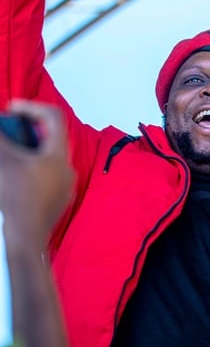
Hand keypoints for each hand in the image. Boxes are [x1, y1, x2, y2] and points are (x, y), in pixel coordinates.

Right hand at [0, 101, 73, 249]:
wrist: (26, 239)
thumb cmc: (16, 198)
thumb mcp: (3, 161)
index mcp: (58, 154)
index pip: (53, 117)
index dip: (32, 108)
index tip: (11, 109)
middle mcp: (66, 168)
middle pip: (49, 140)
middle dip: (25, 133)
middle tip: (6, 134)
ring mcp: (64, 187)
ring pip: (46, 162)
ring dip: (26, 156)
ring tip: (6, 159)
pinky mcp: (57, 203)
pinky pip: (44, 181)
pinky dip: (28, 175)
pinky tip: (12, 182)